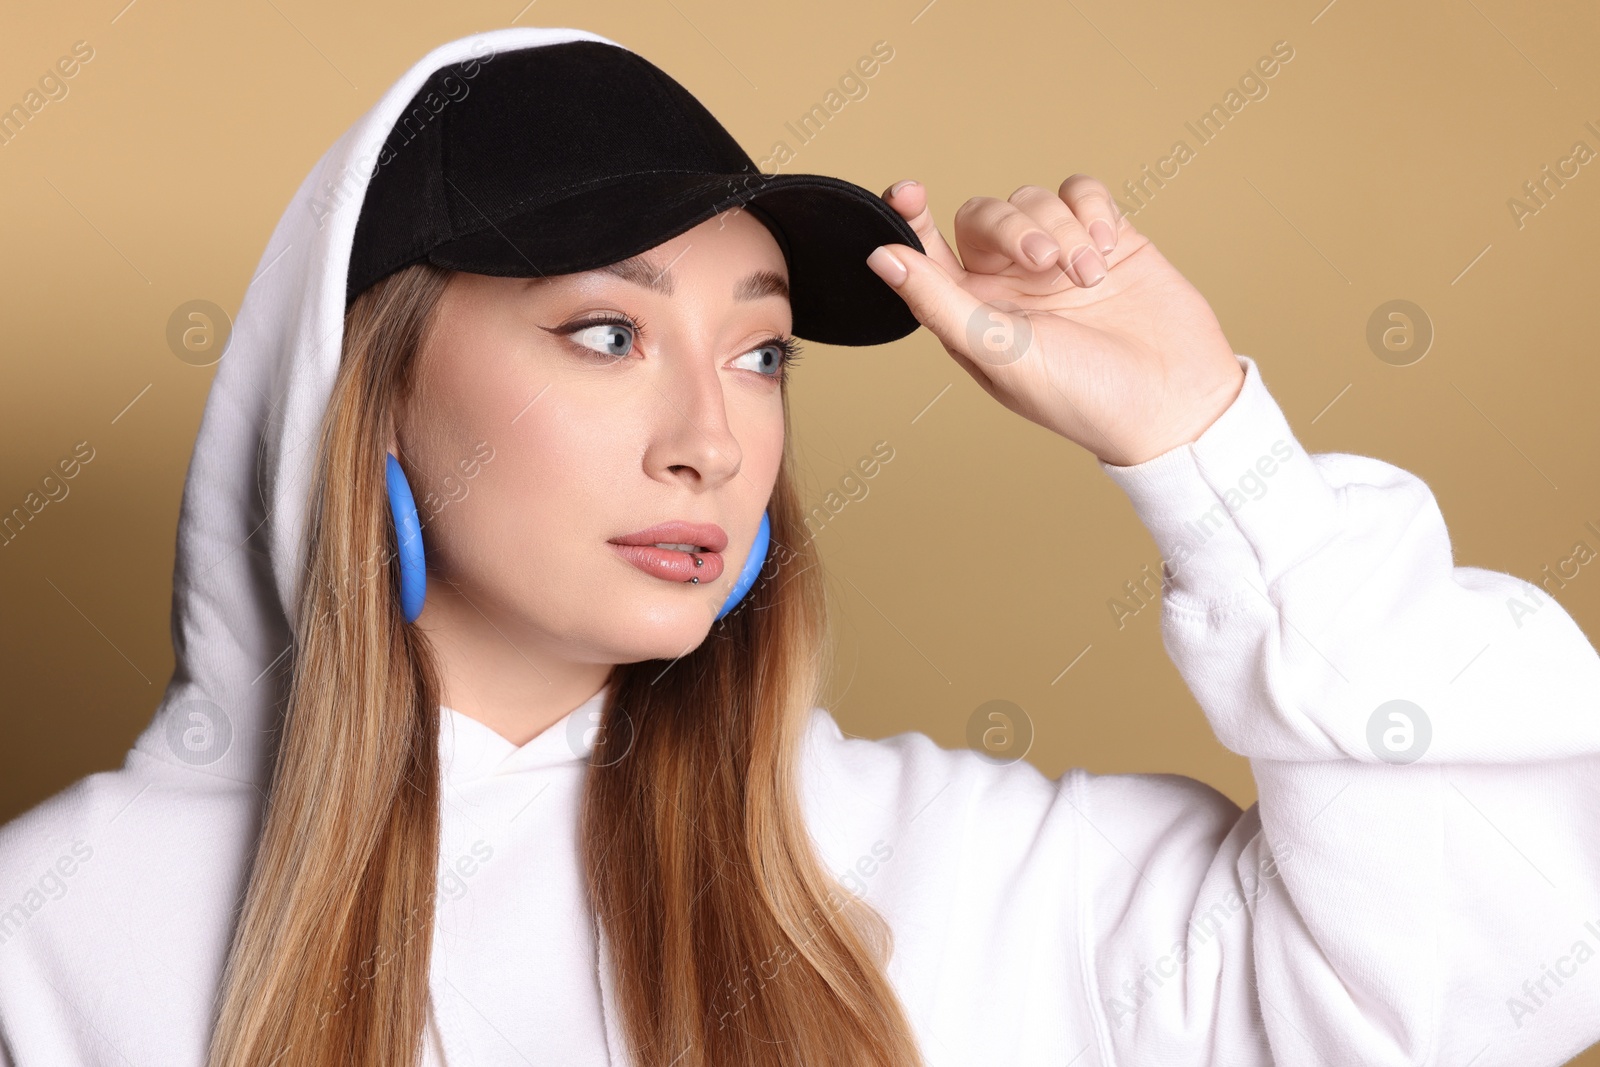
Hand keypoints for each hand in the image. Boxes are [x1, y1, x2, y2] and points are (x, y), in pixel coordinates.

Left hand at [865, 176, 1244, 466]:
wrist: (1174, 402)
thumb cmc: (1081, 396)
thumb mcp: (997, 352)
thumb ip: (937, 302)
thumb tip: (880, 256)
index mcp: (972, 314)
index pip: (925, 251)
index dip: (909, 217)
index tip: (908, 192)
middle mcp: (1010, 283)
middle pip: (984, 216)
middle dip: (1014, 229)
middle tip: (1047, 265)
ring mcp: (1058, 259)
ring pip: (1035, 200)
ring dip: (1063, 230)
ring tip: (1091, 278)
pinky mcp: (1106, 238)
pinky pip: (1081, 192)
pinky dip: (1091, 210)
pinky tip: (1109, 247)